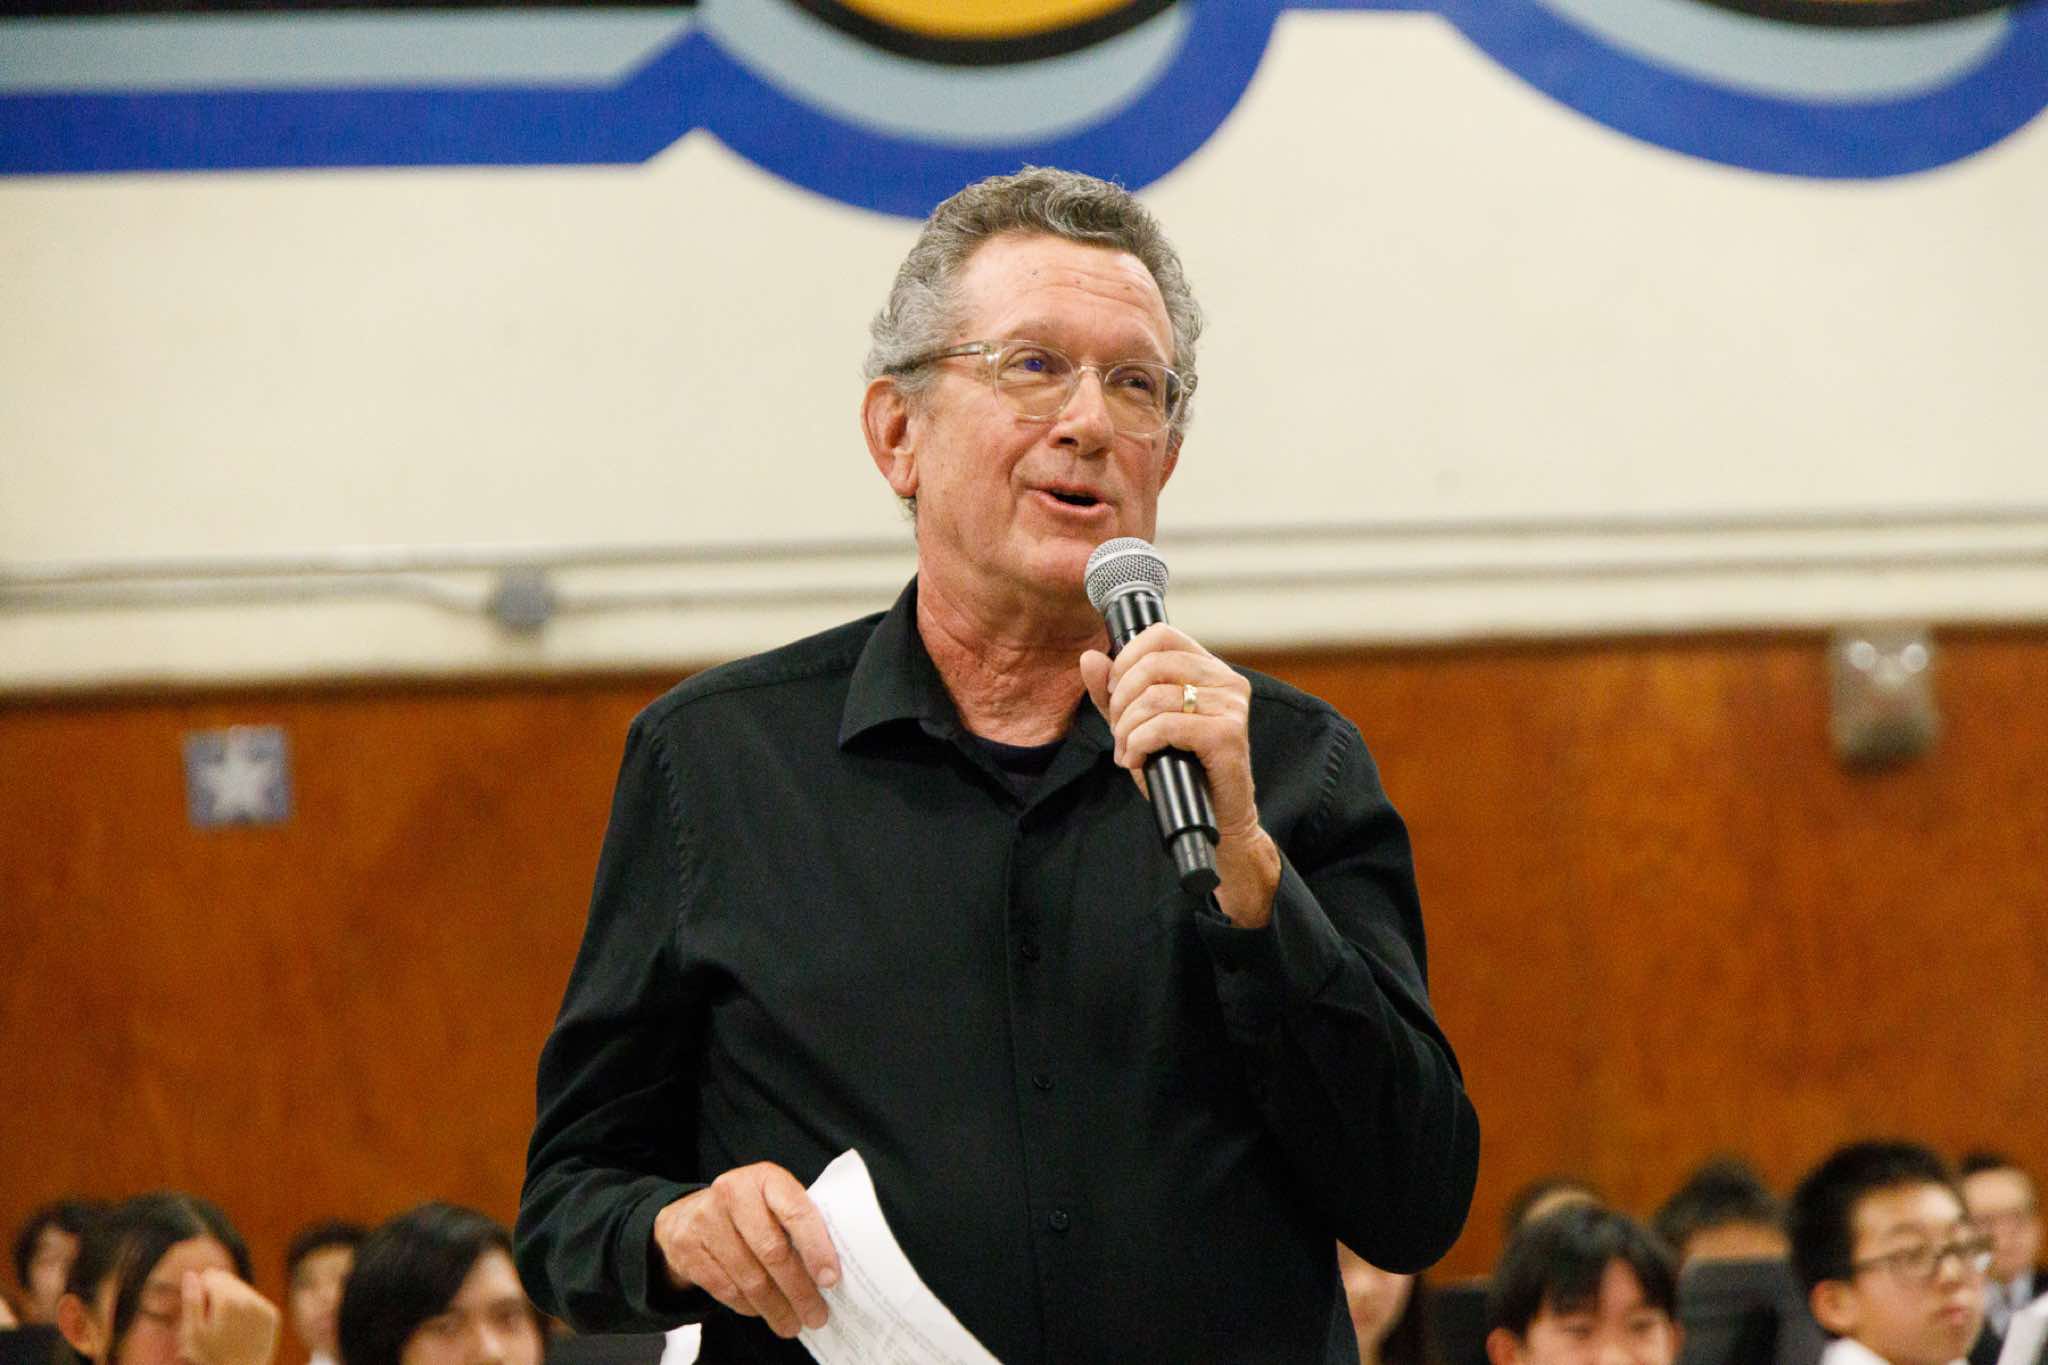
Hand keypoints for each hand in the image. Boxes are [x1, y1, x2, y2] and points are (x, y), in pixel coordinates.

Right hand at [178, 1269, 279, 1364]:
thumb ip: (191, 1300)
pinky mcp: (273, 1314)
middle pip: (227, 1280)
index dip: (201, 1293)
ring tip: (226, 1328)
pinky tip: (239, 1330)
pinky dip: (245, 1310)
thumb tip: (192, 1274)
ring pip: (241, 1290)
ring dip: (231, 1301)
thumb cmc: (211, 1357)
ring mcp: (264, 1306)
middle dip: (216, 1295)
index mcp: (228, 1300)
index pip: (210, 1276)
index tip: (201, 1314)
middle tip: (213, 1322)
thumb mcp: (193, 1332)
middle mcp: (249, 1298)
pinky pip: (254, 1301)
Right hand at [653, 1163, 840, 1338]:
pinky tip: (764, 1312)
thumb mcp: (773, 1201)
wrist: (688, 1214)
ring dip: (776, 1308)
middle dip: (799, 1291)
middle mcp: (732, 1194)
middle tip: (817, 1316)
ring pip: (749, 1278)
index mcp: (765, 1178)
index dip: (816, 1249)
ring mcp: (705, 1221)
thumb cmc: (748, 1211)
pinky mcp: (687, 1249)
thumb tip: (829, 1273)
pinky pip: (726, 1289)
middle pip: (772, 1251)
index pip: (796, 1212)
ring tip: (793, 1324)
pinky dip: (750, 1307)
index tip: (831, 1280)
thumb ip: (798, 1224)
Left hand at [1080, 623, 1280, 927]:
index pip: (1161, 635)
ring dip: (1127, 729)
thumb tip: (1090, 658)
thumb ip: (1114, 693)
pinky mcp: (1227, 734)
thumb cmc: (1181, 771)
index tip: (1114, 692)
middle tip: (1118, 732)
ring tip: (1127, 751)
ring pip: (1154, 697)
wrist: (1217, 821)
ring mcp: (1231, 707)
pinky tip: (1136, 760)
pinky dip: (1139, 744)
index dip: (1126, 659)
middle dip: (1121, 700)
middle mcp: (1227, 681)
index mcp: (1210, 669)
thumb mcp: (1140, 726)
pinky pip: (1166, 725)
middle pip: (1153, 663)